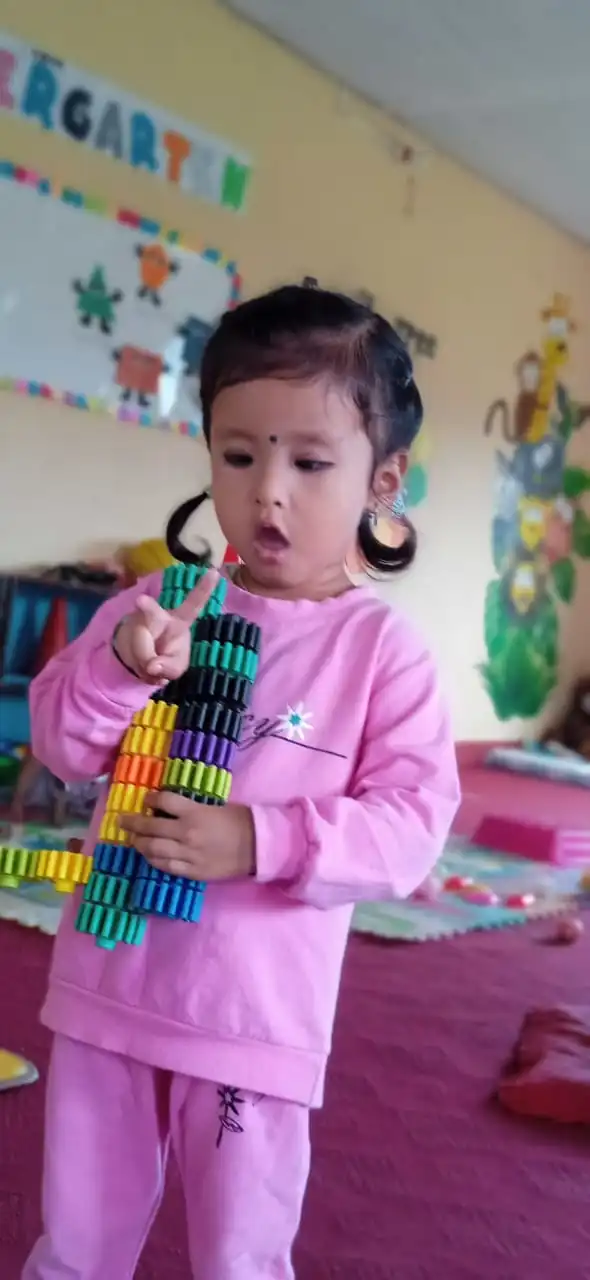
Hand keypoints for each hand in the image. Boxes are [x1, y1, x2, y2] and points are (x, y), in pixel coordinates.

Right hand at [114, 569, 217, 682]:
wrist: (137, 656)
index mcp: (180, 621)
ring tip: (151, 668)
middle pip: (152, 612)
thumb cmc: (166, 654)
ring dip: (146, 664)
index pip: (194, 604)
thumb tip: (151, 666)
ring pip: (140, 647)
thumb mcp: (175, 666)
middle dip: (147, 606)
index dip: (204, 589)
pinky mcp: (125, 631)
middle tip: (140, 600)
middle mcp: (158, 616)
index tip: (214, 573)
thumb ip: (170, 668)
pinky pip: (131, 657)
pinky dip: (137, 669)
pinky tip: (141, 666)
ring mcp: (138, 622)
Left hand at [120, 791, 255, 879]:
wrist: (257, 847)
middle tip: (122, 821)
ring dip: (140, 844)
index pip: (164, 802)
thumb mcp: (215, 807)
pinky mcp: (192, 871)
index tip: (146, 799)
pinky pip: (166, 866)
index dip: (151, 799)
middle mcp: (186, 833)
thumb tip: (171, 811)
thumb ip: (192, 809)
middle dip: (133, 823)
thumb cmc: (239, 822)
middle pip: (151, 827)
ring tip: (133, 840)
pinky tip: (148, 856)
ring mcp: (188, 854)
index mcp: (195, 813)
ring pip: (153, 849)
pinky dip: (154, 860)